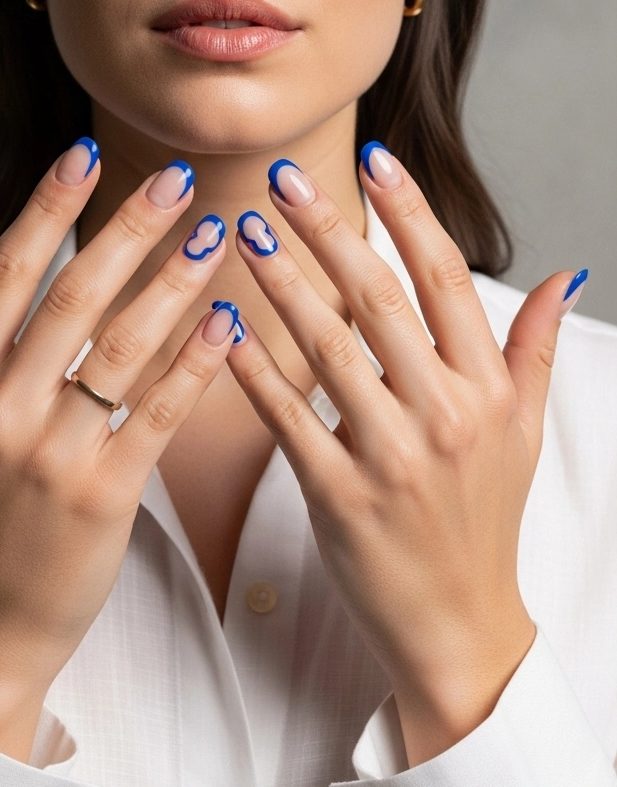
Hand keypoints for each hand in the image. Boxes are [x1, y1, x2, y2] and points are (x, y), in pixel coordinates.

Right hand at [0, 143, 237, 760]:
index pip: (8, 274)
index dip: (49, 207)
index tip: (86, 153)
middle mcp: (0, 411)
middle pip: (72, 296)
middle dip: (129, 229)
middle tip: (176, 180)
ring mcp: (51, 455)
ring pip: (122, 347)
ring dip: (175, 284)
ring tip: (216, 236)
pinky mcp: (103, 496)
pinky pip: (158, 413)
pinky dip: (195, 364)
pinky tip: (228, 323)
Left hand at [228, 147, 579, 765]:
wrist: (459, 626)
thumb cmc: (485, 520)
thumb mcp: (527, 432)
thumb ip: (535, 349)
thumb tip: (564, 277)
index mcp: (488, 390)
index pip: (445, 278)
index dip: (409, 212)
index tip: (375, 160)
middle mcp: (444, 415)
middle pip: (379, 299)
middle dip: (326, 228)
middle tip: (283, 177)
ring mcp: (390, 457)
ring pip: (328, 348)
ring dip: (282, 283)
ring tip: (244, 231)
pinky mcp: (338, 498)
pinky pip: (287, 418)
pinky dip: (252, 369)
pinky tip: (222, 325)